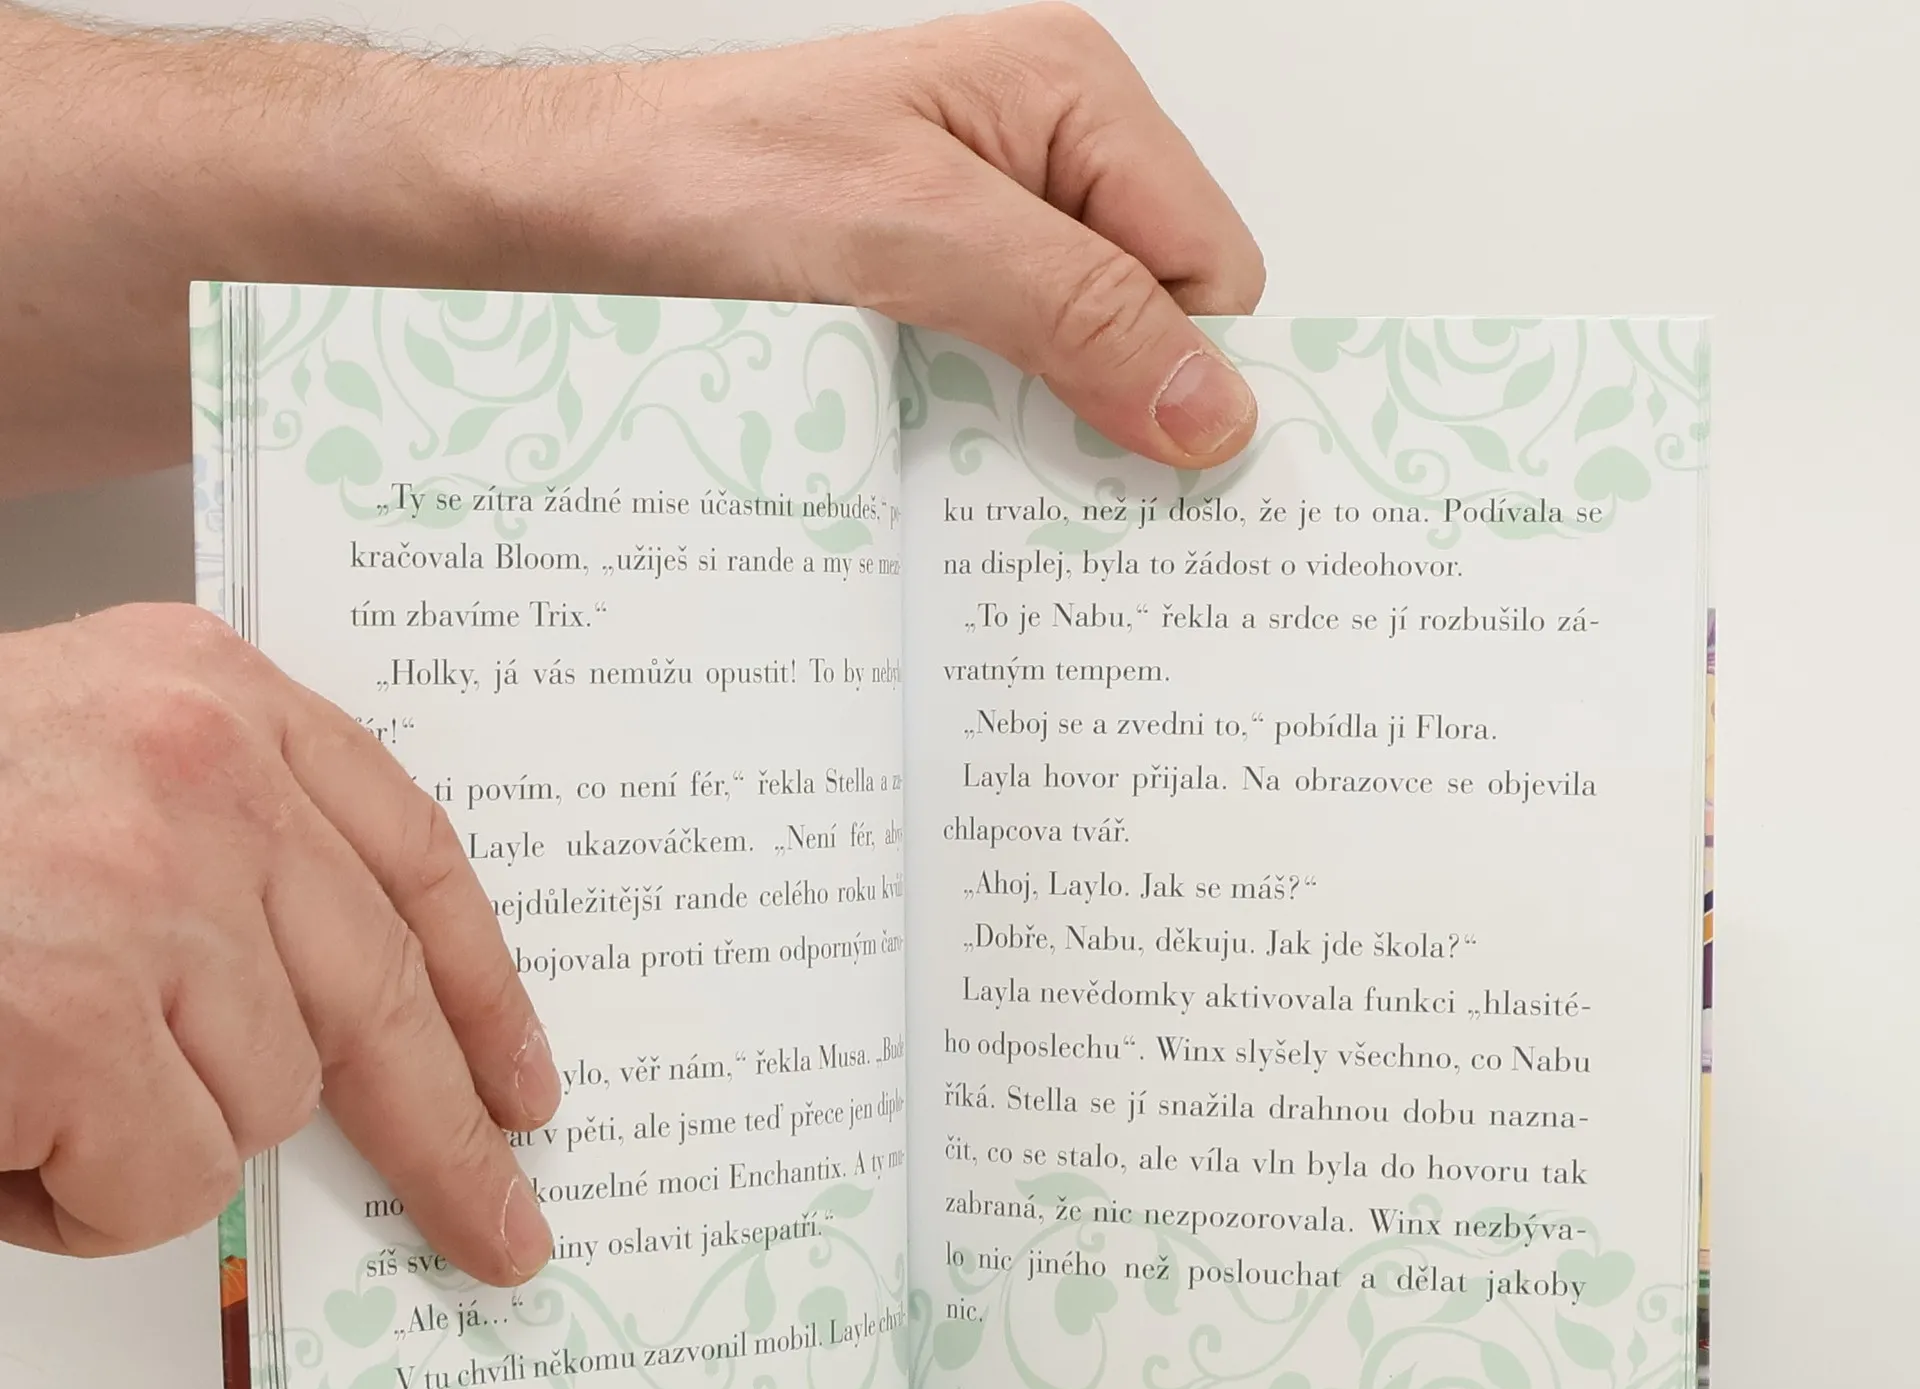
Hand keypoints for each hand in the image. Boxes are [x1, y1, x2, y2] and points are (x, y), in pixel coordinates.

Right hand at [0, 605, 557, 1282]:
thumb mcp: (69, 774)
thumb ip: (215, 864)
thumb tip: (332, 1039)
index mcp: (203, 693)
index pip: (412, 854)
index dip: (483, 986)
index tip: (524, 1083)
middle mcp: (199, 773)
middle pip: (382, 997)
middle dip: (444, 1137)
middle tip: (497, 1229)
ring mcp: (147, 893)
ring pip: (262, 1103)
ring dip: (152, 1140)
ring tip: (21, 1087)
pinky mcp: (78, 1019)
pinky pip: (163, 1186)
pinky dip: (75, 1204)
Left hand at [498, 6, 1264, 465]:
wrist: (585, 202)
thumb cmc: (717, 176)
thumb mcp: (917, 236)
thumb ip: (1076, 310)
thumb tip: (1210, 406)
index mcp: (1074, 96)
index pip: (1210, 264)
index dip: (1189, 368)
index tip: (1156, 467)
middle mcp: (1049, 151)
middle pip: (1158, 312)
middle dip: (1121, 399)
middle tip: (1054, 472)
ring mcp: (995, 217)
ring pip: (1089, 353)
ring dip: (1052, 419)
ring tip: (983, 452)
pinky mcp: (942, 276)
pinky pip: (1017, 367)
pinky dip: (998, 419)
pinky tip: (951, 443)